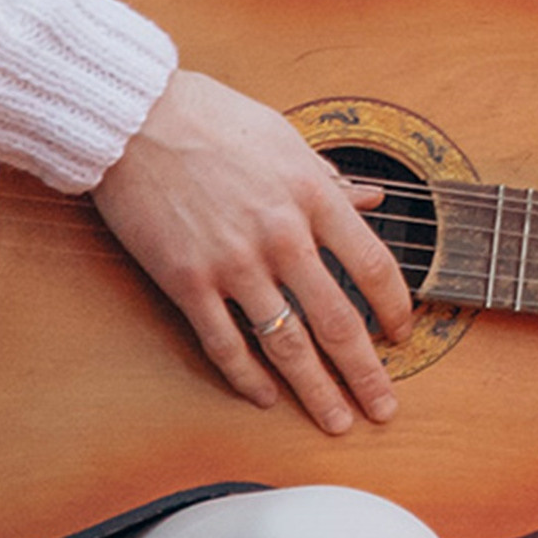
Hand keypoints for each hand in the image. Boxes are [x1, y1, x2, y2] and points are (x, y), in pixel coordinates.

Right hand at [90, 71, 414, 433]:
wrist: (135, 117)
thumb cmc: (211, 118)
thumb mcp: (284, 137)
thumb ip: (328, 179)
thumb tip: (374, 198)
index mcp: (310, 194)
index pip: (372, 265)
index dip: (394, 308)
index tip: (402, 334)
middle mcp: (280, 233)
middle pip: (337, 320)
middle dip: (366, 373)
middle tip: (383, 408)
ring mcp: (233, 263)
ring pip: (286, 345)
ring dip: (315, 391)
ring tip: (335, 420)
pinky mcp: (187, 282)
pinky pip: (225, 345)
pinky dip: (248, 379)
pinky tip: (266, 397)